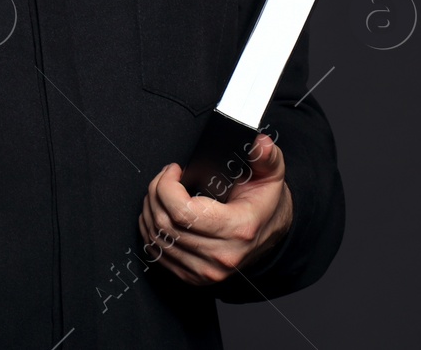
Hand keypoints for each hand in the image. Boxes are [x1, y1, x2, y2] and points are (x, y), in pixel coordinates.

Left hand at [137, 133, 292, 285]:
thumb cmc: (265, 204)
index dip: (167, 187)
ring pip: (157, 239)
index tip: (174, 170)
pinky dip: (150, 230)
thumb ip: (266, 156)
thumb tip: (259, 144)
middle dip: (155, 192)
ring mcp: (205, 271)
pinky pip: (157, 253)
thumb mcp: (271, 175)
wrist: (270, 233)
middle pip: (165, 224)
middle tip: (164, 177)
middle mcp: (220, 256)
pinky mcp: (192, 277)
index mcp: (238, 229)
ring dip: (149, 210)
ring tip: (159, 191)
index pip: (183, 213)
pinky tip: (157, 213)